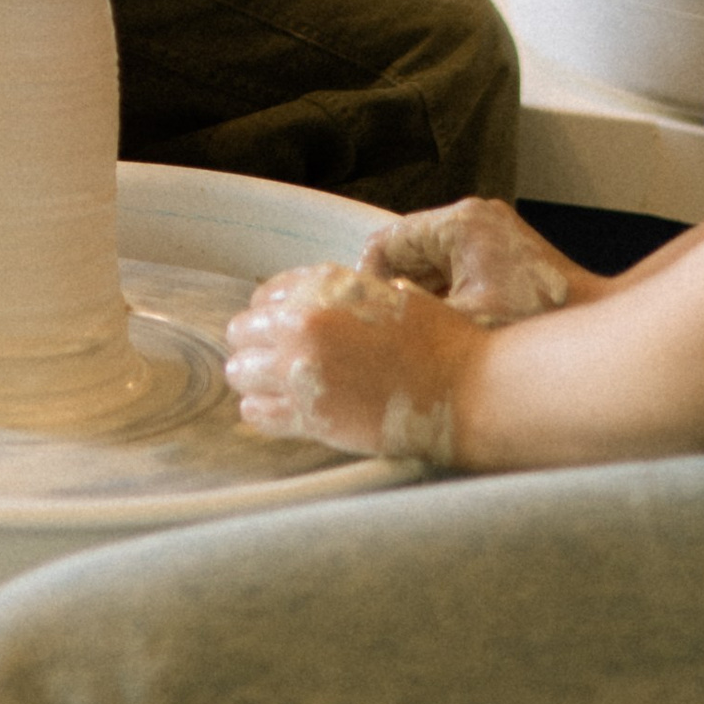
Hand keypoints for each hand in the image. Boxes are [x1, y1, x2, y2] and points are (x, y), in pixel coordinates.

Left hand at [222, 259, 480, 466]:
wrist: (462, 391)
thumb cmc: (438, 342)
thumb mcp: (389, 294)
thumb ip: (345, 295)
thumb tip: (317, 305)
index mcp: (326, 286)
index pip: (265, 295)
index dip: (272, 314)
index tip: (279, 329)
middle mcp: (306, 322)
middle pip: (242, 332)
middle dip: (256, 346)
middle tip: (274, 362)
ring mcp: (304, 370)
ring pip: (241, 372)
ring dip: (254, 379)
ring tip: (274, 388)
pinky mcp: (310, 416)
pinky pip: (257, 413)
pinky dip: (262, 412)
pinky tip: (278, 411)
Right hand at [364, 198, 586, 326]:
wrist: (595, 325)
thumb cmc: (537, 321)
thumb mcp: (463, 321)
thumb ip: (412, 315)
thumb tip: (376, 321)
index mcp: (460, 222)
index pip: (387, 241)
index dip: (371, 281)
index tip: (377, 318)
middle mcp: (475, 217)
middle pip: (409, 250)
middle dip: (400, 289)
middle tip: (400, 331)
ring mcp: (492, 233)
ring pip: (433, 262)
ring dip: (426, 296)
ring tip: (430, 333)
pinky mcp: (505, 252)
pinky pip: (458, 270)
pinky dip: (451, 297)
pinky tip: (458, 330)